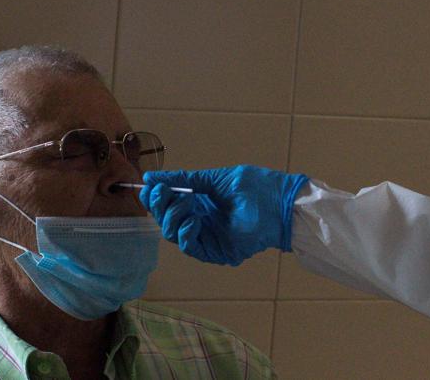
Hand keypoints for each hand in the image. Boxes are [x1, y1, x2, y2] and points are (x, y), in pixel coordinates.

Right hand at [140, 166, 308, 266]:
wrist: (281, 204)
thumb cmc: (256, 188)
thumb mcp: (215, 179)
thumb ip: (186, 180)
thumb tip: (153, 177)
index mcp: (200, 202)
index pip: (168, 204)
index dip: (155, 197)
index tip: (149, 186)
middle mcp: (200, 220)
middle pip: (166, 220)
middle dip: (160, 206)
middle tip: (162, 193)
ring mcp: (207, 237)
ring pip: (173, 234)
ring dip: (173, 217)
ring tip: (186, 202)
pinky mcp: (216, 251)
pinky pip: (190, 247)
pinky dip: (186, 233)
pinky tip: (193, 219)